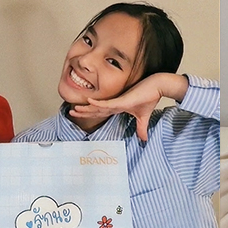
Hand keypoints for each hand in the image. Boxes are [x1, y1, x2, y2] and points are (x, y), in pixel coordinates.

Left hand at [68, 73, 186, 141]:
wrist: (157, 87)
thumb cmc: (150, 97)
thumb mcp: (144, 117)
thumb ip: (141, 128)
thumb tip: (144, 140)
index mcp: (118, 107)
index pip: (101, 112)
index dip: (90, 114)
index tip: (80, 114)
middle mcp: (115, 104)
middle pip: (96, 110)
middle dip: (83, 111)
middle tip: (70, 112)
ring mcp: (117, 101)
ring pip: (98, 107)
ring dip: (86, 109)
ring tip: (74, 109)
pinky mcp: (122, 100)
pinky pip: (107, 103)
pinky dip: (97, 103)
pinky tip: (88, 102)